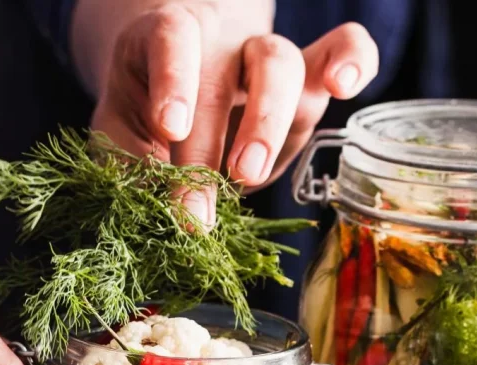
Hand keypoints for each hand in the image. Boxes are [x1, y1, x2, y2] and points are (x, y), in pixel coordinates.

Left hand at [80, 2, 379, 220]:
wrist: (181, 95)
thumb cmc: (146, 114)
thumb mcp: (122, 133)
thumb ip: (129, 164)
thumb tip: (148, 213)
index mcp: (164, 40)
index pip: (172, 41)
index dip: (174, 81)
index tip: (170, 128)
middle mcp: (220, 43)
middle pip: (230, 70)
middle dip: (217, 140)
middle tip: (203, 198)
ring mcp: (268, 58)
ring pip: (282, 65)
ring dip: (269, 123)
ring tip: (249, 176)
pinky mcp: (308, 80)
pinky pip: (344, 48)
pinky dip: (354, 59)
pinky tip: (347, 86)